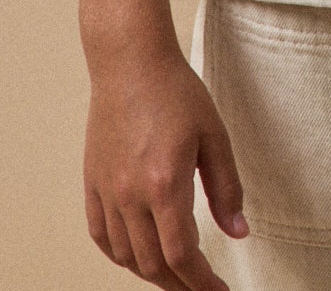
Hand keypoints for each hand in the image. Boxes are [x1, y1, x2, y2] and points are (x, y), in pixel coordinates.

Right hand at [83, 39, 249, 289]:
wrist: (130, 61)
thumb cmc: (175, 90)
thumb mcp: (213, 135)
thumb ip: (226, 188)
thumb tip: (238, 232)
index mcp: (165, 184)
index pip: (183, 256)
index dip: (202, 282)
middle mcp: (130, 195)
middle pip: (153, 264)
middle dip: (181, 285)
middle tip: (202, 288)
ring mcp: (106, 191)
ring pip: (126, 256)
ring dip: (153, 274)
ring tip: (177, 275)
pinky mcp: (92, 182)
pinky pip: (101, 236)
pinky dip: (120, 256)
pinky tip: (137, 256)